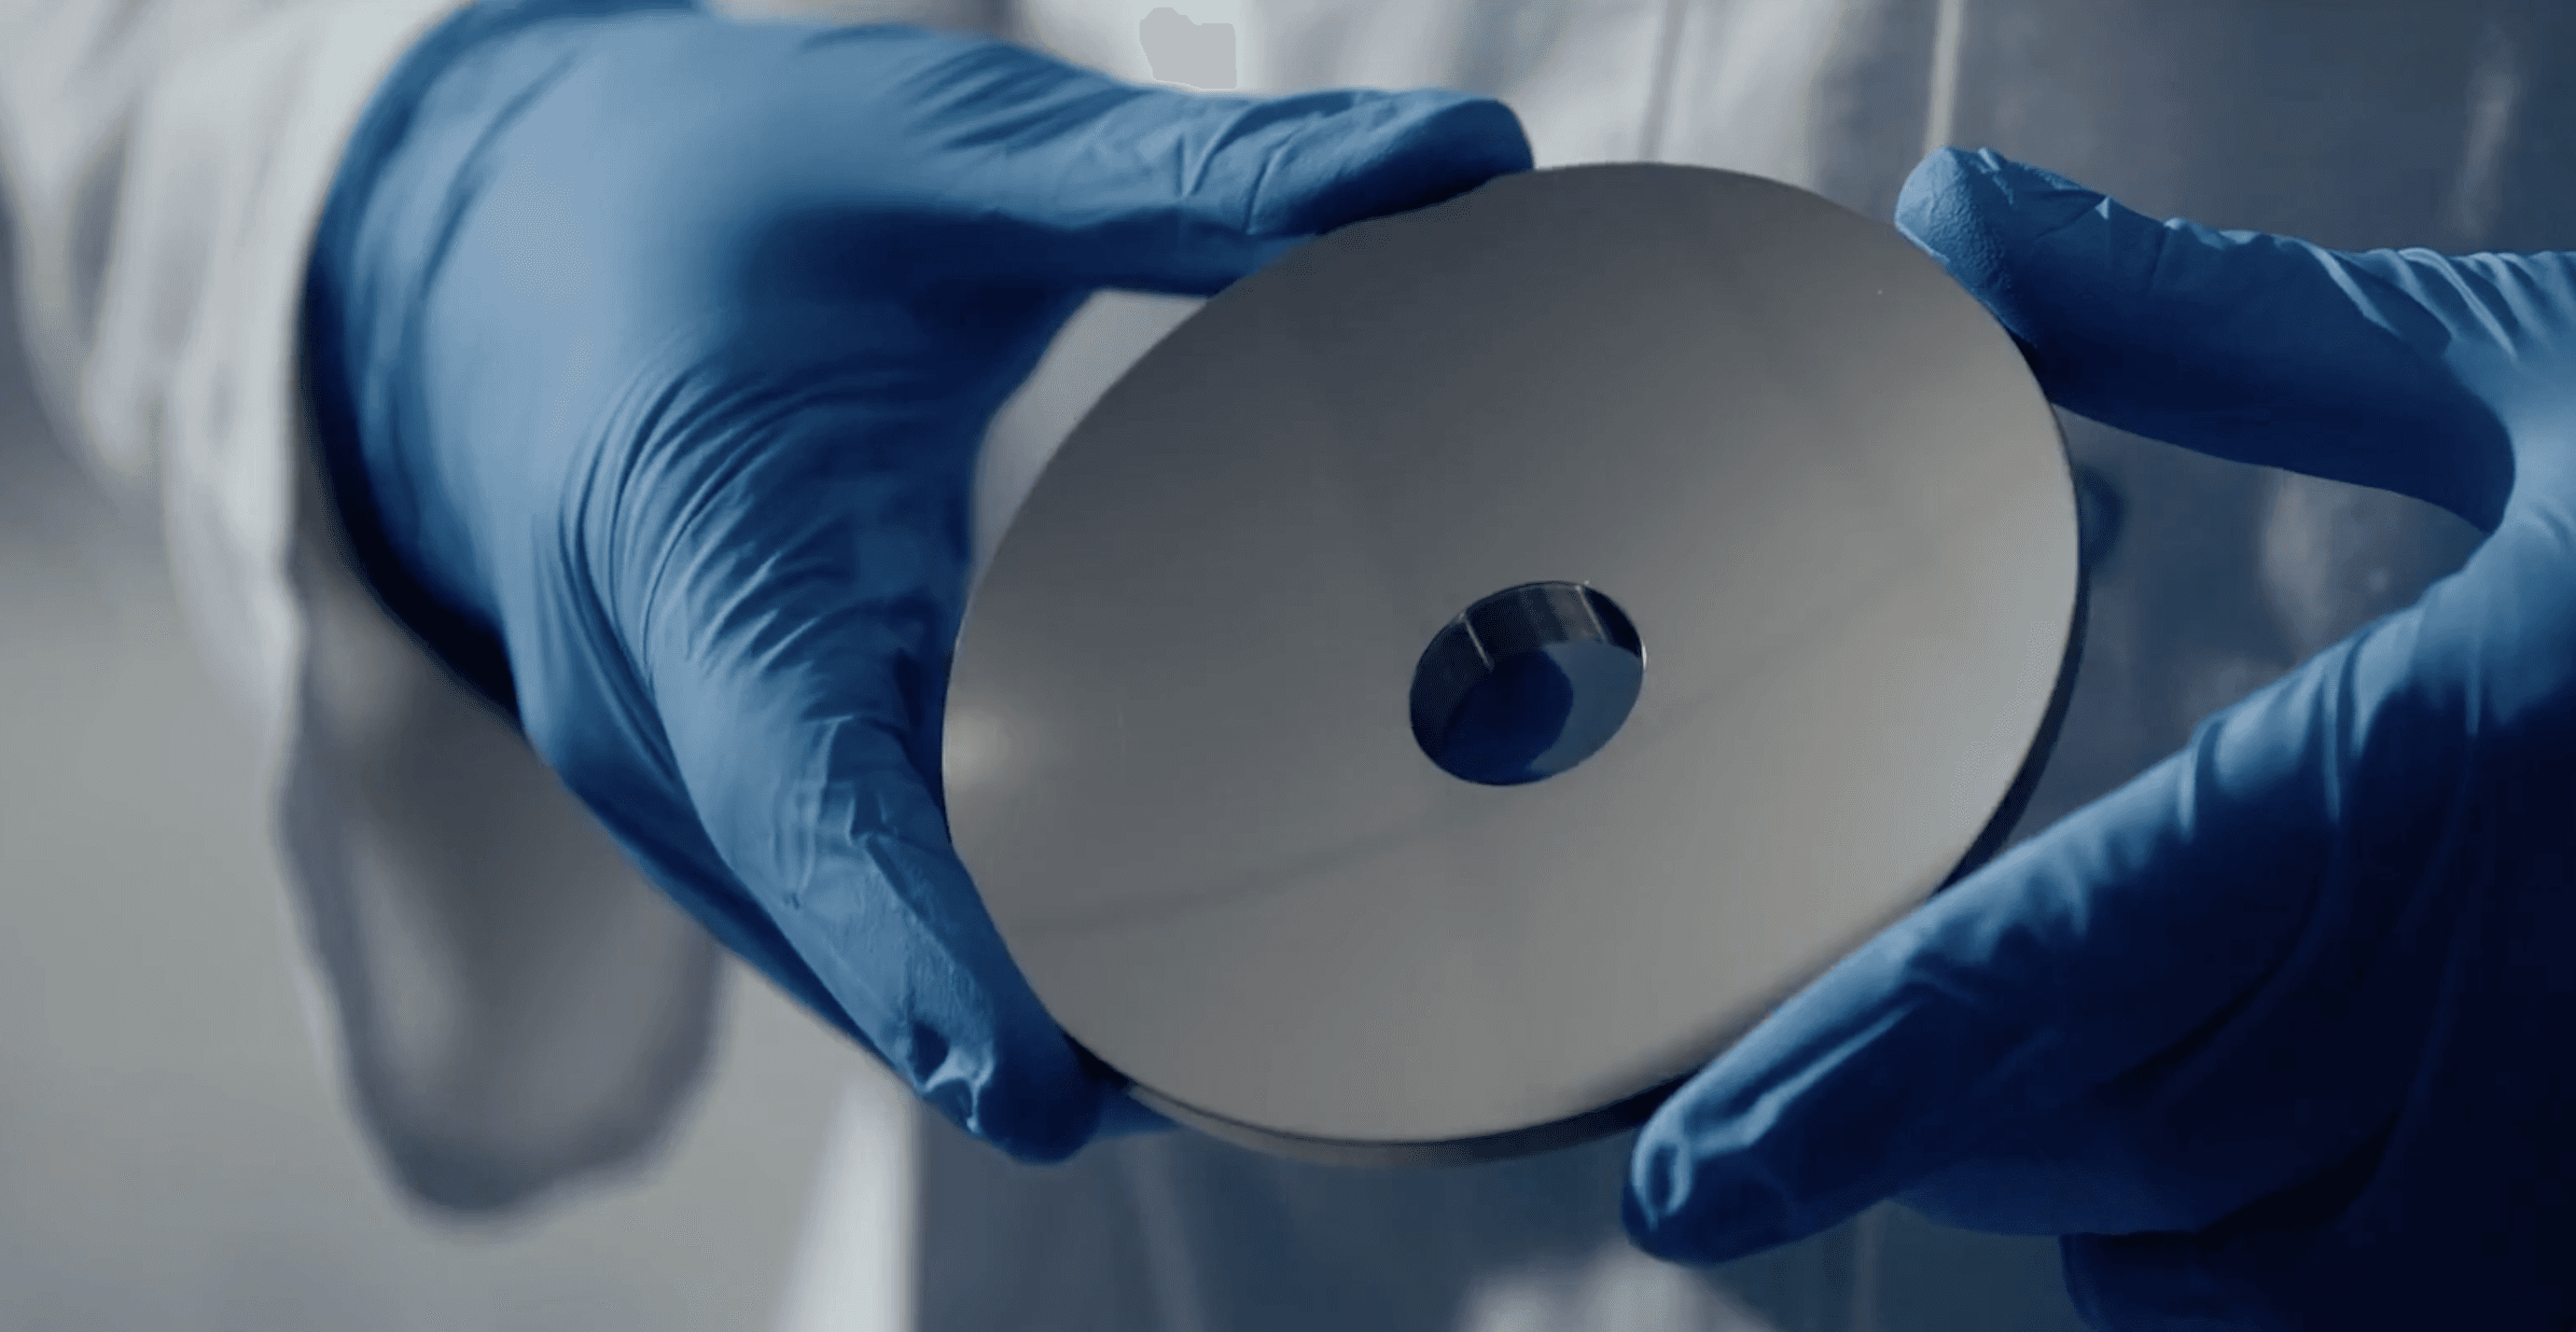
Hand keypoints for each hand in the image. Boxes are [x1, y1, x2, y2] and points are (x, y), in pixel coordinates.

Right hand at [304, 0, 1528, 1159]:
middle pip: (861, 933)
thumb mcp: (944, 159)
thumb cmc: (707, 194)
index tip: (1049, 1085)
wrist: (497, 246)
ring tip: (1270, 1023)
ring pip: (864, 954)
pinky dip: (988, 947)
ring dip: (1031, 1002)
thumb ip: (1190, 184)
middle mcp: (661, 718)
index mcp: (697, 557)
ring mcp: (684, 780)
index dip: (924, 954)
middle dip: (1051, 1023)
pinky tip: (1154, 950)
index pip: (808, 799)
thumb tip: (1453, 159)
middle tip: (1297, 1049)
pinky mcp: (733, 797)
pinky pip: (861, 913)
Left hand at [1626, 147, 2575, 1330]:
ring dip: (2178, 1244)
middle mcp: (2555, 1007)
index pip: (2071, 971)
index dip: (1846, 1088)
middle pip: (2129, 1178)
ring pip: (2277, 1320)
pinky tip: (2391, 1190)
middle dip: (1995, 1141)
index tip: (1688, 1176)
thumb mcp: (2564, 373)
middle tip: (1952, 1063)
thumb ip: (2217, 331)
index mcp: (2465, 767)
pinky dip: (2364, 1305)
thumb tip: (1970, 222)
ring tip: (2199, 1112)